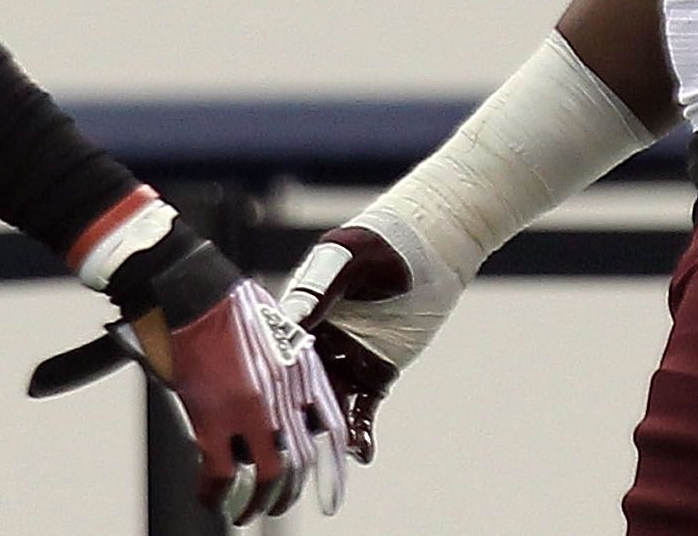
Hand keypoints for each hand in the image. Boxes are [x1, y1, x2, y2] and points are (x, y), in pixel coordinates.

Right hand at [31, 251, 347, 522]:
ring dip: (257, 502)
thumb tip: (280, 391)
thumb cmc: (224, 298)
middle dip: (286, 492)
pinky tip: (210, 497)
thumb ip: (285, 361)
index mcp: (302, 369)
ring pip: (267, 476)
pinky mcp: (214, 416)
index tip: (331, 493)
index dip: (333, 468)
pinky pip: (222, 472)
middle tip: (275, 504)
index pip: (330, 430)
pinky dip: (216, 492)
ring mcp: (252, 408)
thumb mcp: (275, 325)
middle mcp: (284, 394)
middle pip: (298, 461)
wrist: (190, 287)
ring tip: (243, 512)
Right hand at [281, 220, 469, 462]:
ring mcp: (347, 358)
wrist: (431, 250)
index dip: (273, 373)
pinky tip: (362, 452)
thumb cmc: (383, 243)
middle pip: (300, 382)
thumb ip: (320, 290)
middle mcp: (319, 339)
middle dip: (295, 413)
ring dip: (328, 429)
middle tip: (293, 443)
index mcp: (303, 309)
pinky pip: (363, 409)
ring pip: (329, 402)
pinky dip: (360, 431)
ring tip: (331, 453)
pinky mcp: (375, 374)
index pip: (280, 346)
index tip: (266, 401)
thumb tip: (290, 322)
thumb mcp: (348, 259)